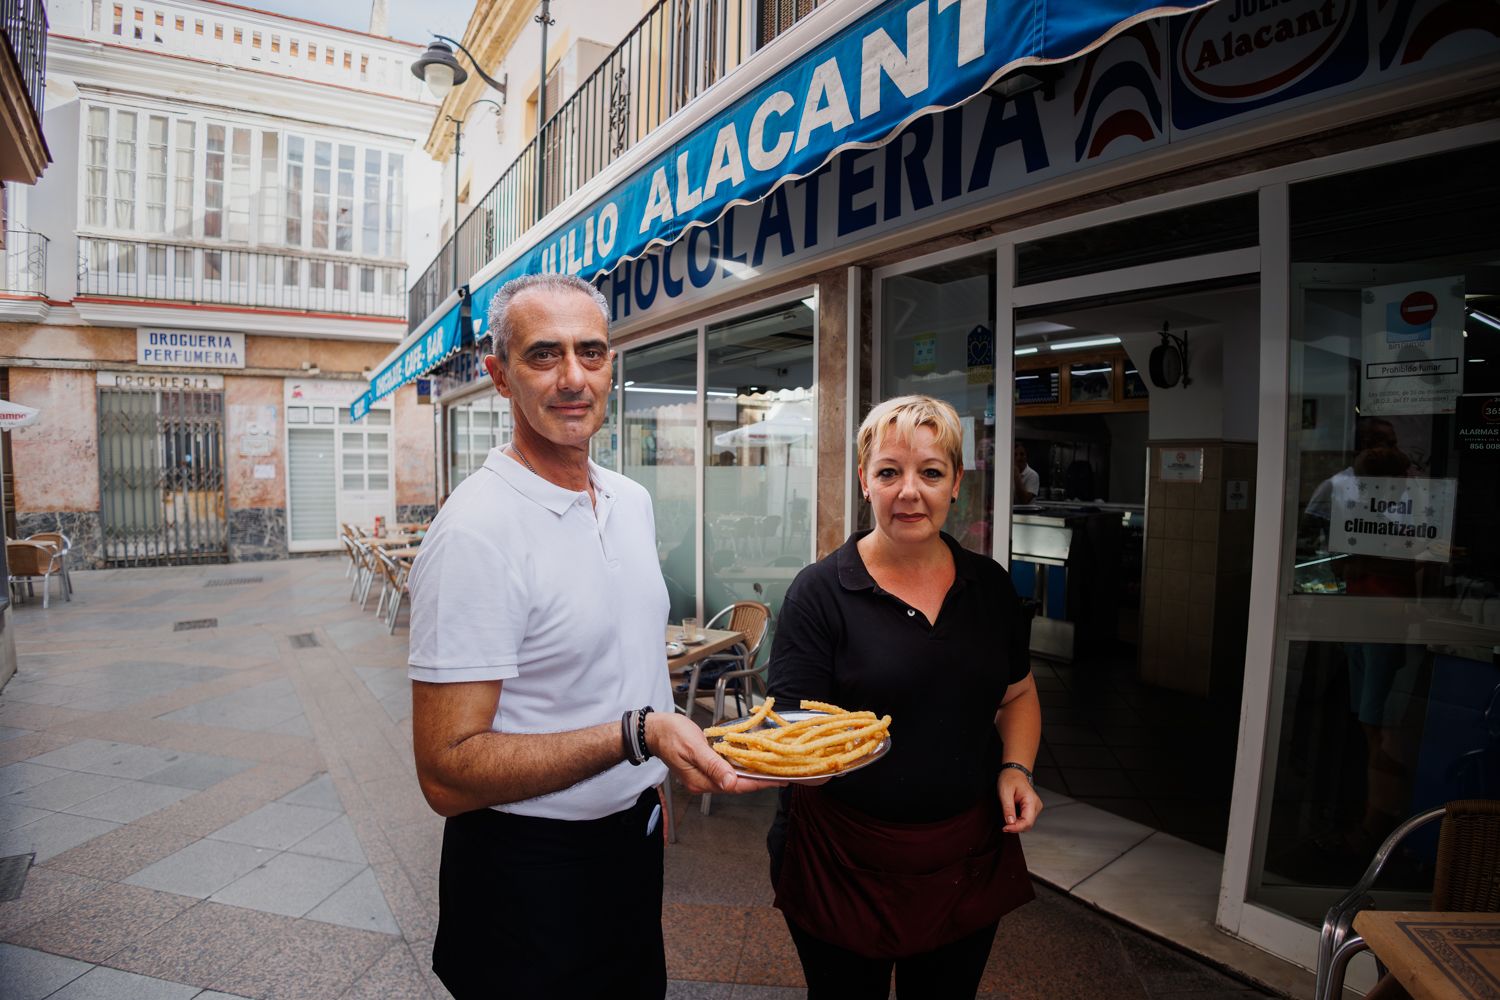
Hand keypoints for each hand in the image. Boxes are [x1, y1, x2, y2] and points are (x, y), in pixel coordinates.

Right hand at [645, 711, 785, 794]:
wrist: (653, 730)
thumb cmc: (671, 734)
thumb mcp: (693, 747)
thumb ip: (713, 764)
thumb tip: (731, 782)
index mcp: (700, 781)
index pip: (736, 786)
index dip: (759, 783)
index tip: (778, 781)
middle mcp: (703, 783)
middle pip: (737, 785)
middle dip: (759, 780)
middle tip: (782, 774)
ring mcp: (702, 776)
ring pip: (732, 778)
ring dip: (751, 773)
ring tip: (772, 769)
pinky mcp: (703, 768)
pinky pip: (726, 770)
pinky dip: (740, 766)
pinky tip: (751, 761)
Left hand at [998, 769, 1041, 833]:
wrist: (1014, 772)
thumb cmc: (1010, 779)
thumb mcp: (1005, 792)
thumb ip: (1008, 808)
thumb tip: (1010, 822)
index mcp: (1031, 801)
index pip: (1027, 822)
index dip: (1016, 828)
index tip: (1005, 828)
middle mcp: (1036, 806)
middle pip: (1028, 825)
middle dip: (1015, 827)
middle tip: (1004, 826)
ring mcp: (1035, 808)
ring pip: (1027, 824)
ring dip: (1016, 825)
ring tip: (1006, 818)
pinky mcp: (1031, 809)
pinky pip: (1025, 820)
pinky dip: (1018, 821)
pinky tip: (1011, 817)